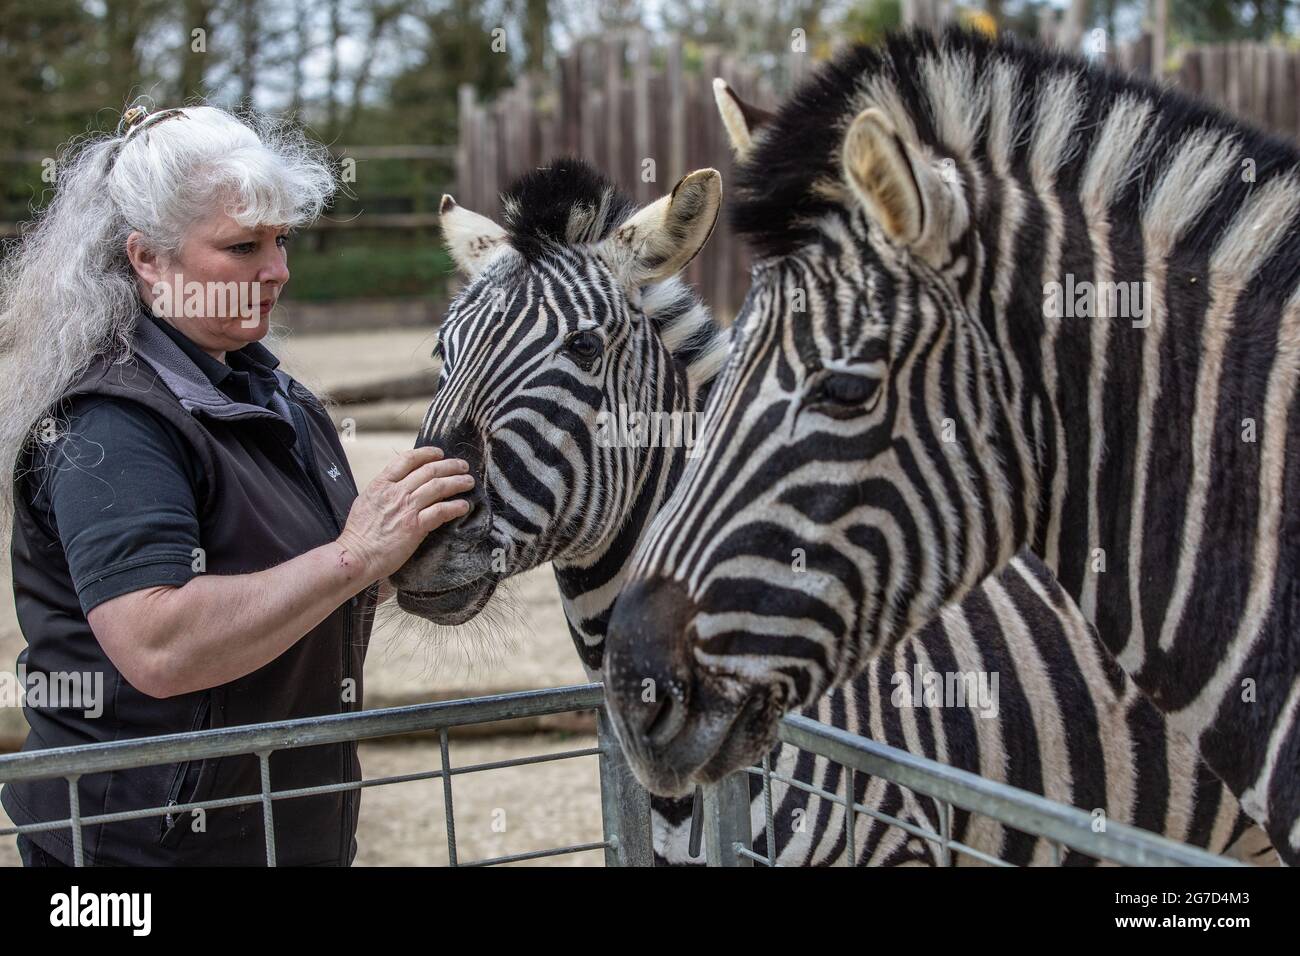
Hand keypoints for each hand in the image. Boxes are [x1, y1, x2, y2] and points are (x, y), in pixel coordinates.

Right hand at [336, 446, 474, 580]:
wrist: (356, 556)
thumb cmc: (359, 533)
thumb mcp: (366, 501)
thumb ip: (384, 490)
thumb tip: (398, 484)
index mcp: (381, 484)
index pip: (407, 459)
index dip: (426, 453)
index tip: (439, 453)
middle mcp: (395, 492)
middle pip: (429, 470)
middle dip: (450, 465)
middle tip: (463, 466)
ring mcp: (406, 508)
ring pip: (438, 487)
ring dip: (457, 482)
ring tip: (469, 482)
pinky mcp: (415, 527)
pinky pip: (441, 511)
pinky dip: (455, 507)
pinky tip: (464, 506)